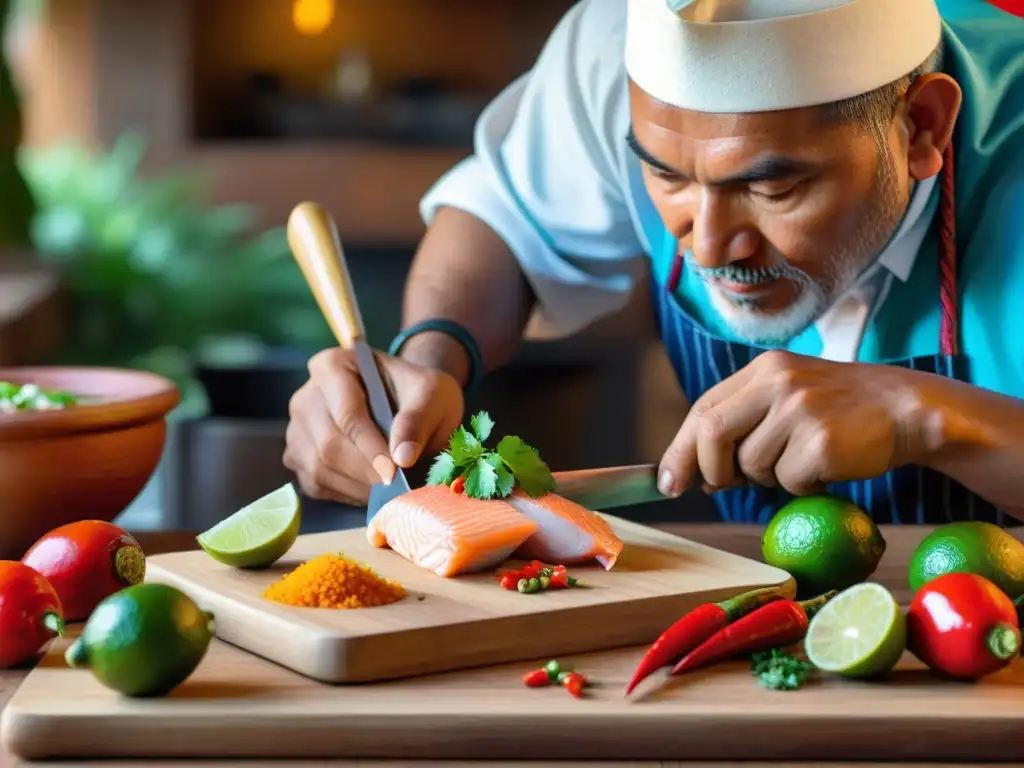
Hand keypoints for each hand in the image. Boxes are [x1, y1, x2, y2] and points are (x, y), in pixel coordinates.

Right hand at [284, 347, 463, 504]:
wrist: (411, 407)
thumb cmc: (419, 395)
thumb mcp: (432, 394)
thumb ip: (418, 419)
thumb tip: (402, 458)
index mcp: (333, 366)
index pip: (347, 413)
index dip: (370, 446)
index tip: (394, 471)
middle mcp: (306, 397)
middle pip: (329, 444)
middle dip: (367, 471)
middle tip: (399, 487)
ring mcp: (297, 429)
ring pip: (319, 468)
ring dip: (359, 486)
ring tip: (391, 488)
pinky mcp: (298, 458)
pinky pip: (316, 485)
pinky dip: (347, 494)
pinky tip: (373, 488)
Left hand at [658, 350, 943, 497]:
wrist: (907, 408)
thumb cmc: (839, 410)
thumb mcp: (786, 400)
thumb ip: (742, 426)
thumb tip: (695, 475)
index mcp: (763, 369)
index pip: (703, 409)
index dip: (680, 449)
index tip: (668, 482)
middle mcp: (778, 381)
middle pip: (712, 433)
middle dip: (709, 470)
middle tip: (721, 486)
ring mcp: (800, 409)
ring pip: (752, 465)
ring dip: (770, 478)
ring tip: (803, 459)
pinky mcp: (822, 440)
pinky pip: (789, 482)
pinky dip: (803, 487)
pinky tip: (827, 467)